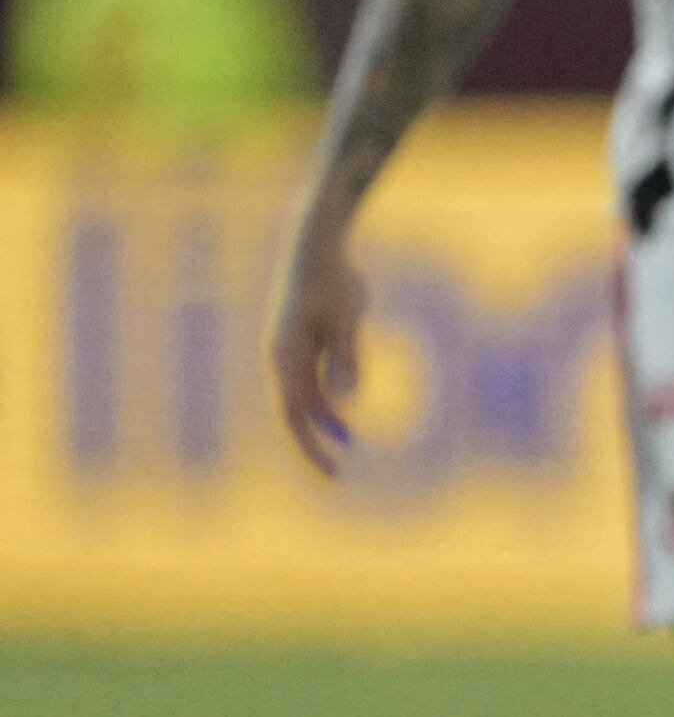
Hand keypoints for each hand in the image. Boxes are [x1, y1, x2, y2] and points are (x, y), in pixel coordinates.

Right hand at [268, 232, 368, 476]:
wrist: (318, 246)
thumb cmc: (334, 281)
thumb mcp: (347, 321)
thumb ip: (347, 359)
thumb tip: (344, 402)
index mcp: (285, 357)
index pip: (295, 415)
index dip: (313, 445)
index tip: (334, 469)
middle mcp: (282, 357)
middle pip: (295, 410)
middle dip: (315, 440)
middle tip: (338, 470)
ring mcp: (292, 348)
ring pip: (305, 394)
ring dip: (324, 417)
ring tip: (348, 439)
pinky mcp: (304, 338)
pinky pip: (313, 376)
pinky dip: (327, 395)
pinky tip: (345, 405)